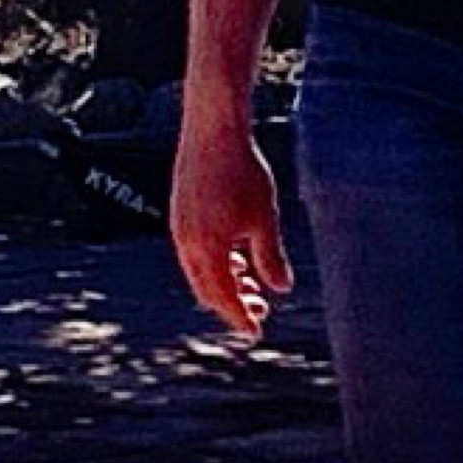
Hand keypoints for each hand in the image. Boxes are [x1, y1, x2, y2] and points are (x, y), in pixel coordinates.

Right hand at [170, 119, 293, 341]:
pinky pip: (196, 250)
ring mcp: (180, 227)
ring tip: (253, 284)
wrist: (214, 130)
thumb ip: (271, 257)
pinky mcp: (181, 211)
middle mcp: (186, 243)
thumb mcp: (264, 218)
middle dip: (232, 303)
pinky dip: (216, 261)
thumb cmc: (243, 172)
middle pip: (207, 288)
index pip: (222, 297)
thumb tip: (282, 288)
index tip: (255, 333)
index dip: (239, 317)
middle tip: (259, 311)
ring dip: (225, 281)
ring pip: (200, 270)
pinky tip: (238, 255)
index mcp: (206, 250)